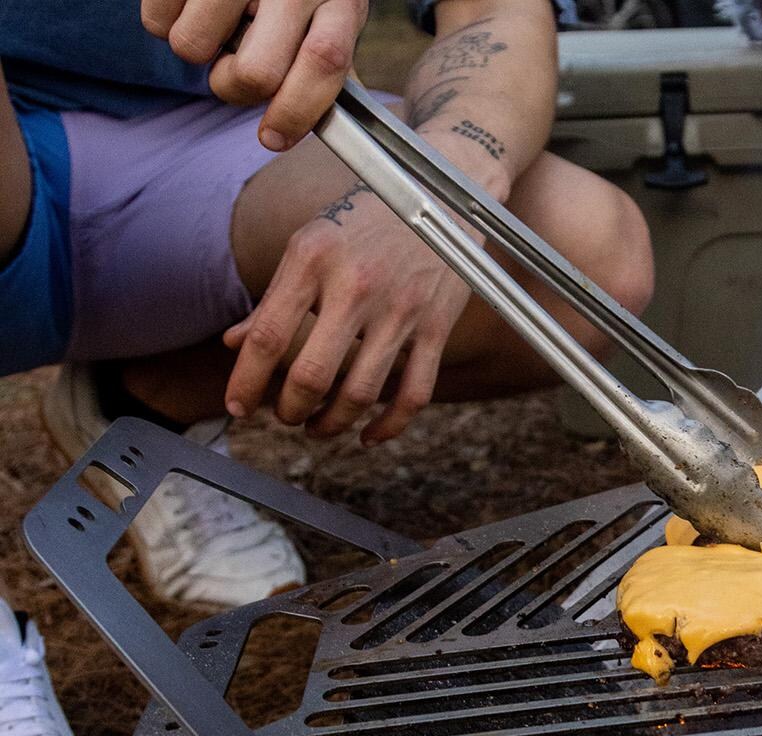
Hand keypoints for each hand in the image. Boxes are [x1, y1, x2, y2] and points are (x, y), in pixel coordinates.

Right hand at [142, 0, 368, 150]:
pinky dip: (163, 21)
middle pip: (257, 71)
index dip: (296, 112)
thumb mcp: (331, 13)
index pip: (324, 61)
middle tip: (233, 67)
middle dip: (236, 88)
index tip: (272, 138)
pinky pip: (157, 18)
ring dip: (195, 49)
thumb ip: (325, 66)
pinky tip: (188, 3)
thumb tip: (303, 124)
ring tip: (213, 20)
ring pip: (193, 46)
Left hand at [223, 183, 471, 443]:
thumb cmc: (369, 219)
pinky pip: (413, 395)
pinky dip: (389, 426)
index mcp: (313, 257)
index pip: (267, 336)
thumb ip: (276, 296)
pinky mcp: (436, 327)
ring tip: (318, 427)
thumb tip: (235, 342)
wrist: (444, 192)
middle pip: (311, 375)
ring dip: (332, 424)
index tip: (237, 406)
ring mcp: (400, 310)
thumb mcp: (313, 242)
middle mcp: (355, 285)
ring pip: (360, 394)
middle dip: (290, 410)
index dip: (245, 381)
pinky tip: (369, 435)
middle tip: (285, 417)